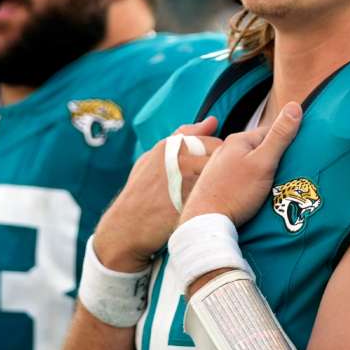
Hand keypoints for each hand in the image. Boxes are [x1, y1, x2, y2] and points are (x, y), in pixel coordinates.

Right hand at [92, 116, 220, 270]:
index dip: (216, 158)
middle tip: (218, 185)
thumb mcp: (153, 159)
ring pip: (220, 177)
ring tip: (216, 196)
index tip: (213, 170)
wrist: (126, 228)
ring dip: (223, 186)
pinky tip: (212, 209)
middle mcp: (179, 159)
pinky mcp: (192, 201)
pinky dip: (218, 201)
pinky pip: (216, 196)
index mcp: (170, 146)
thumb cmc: (140, 194)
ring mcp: (187, 180)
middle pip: (220, 159)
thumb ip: (182, 137)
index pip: (212, 143)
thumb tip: (213, 120)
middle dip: (223, 170)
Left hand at [180, 102, 302, 226]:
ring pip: (246, 163)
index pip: (270, 132)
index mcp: (238, 140)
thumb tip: (294, 106)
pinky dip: (247, 182)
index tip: (296, 155)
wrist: (205, 221)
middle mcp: (225, 149)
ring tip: (269, 187)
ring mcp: (218, 166)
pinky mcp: (214, 183)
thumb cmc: (236, 192)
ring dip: (259, 172)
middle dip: (271, 158)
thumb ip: (280, 136)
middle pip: (257, 148)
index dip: (285, 142)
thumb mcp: (264, 162)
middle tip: (284, 175)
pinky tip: (250, 195)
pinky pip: (237, 177)